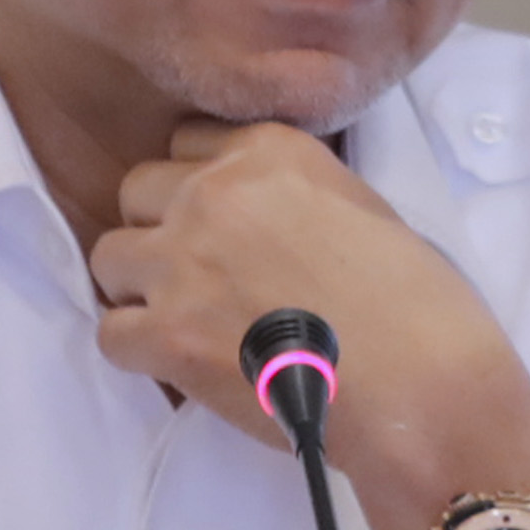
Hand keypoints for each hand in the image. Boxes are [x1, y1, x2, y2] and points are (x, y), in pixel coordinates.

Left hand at [88, 121, 529, 529]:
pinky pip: (111, 333)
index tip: (224, 226)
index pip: (187, 143)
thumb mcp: (359, 208)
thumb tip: (261, 221)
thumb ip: (292, 197)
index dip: (200, 188)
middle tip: (199, 276)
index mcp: (271, 150)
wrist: (421, 387)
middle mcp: (214, 192)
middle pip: (136, 191)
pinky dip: (139, 352)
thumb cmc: (418, 305)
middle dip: (159, 230)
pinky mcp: (167, 334)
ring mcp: (183, 262)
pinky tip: (184, 367)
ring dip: (138, 288)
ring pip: (108, 258)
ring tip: (184, 323)